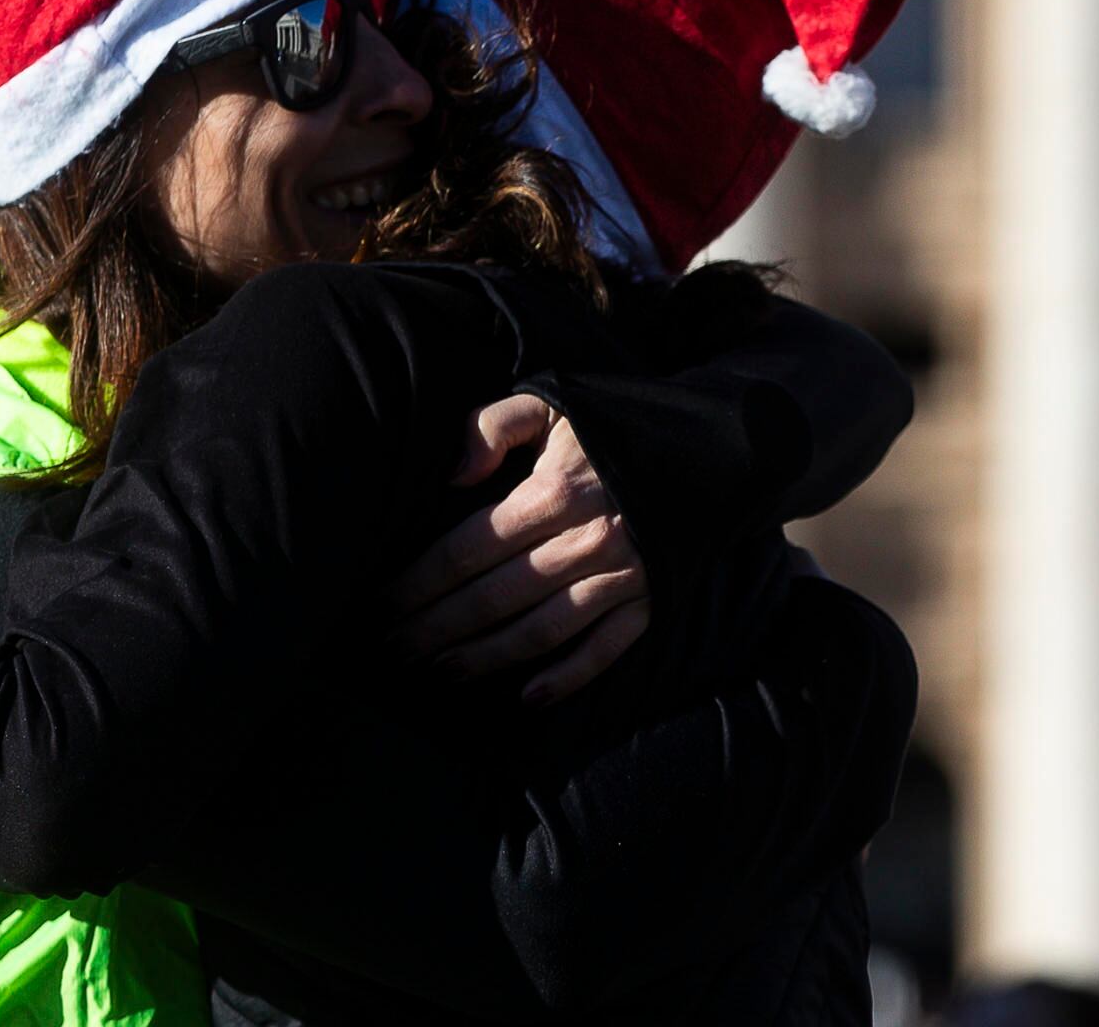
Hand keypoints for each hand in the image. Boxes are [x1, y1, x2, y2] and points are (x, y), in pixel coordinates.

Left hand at [389, 395, 650, 704]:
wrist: (714, 443)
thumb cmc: (617, 423)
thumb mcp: (554, 403)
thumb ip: (493, 425)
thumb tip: (452, 475)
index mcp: (554, 492)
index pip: (467, 549)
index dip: (420, 583)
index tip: (383, 604)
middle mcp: (585, 541)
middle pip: (494, 597)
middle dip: (437, 628)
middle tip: (394, 649)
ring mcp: (621, 576)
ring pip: (539, 630)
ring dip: (485, 657)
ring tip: (441, 670)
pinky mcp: (651, 600)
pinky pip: (604, 649)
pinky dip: (566, 678)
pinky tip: (526, 696)